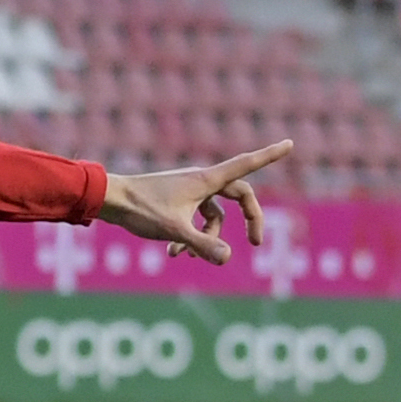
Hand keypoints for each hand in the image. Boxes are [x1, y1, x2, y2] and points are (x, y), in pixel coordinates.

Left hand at [97, 140, 288, 264]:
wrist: (110, 200)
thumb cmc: (141, 210)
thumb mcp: (174, 231)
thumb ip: (202, 244)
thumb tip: (228, 258)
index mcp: (206, 180)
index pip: (247, 164)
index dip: (270, 155)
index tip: (290, 143)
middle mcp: (201, 181)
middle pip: (238, 196)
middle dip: (248, 219)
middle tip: (256, 243)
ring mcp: (189, 190)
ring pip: (214, 213)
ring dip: (207, 237)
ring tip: (187, 256)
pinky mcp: (177, 200)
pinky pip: (195, 218)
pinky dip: (190, 237)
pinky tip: (173, 255)